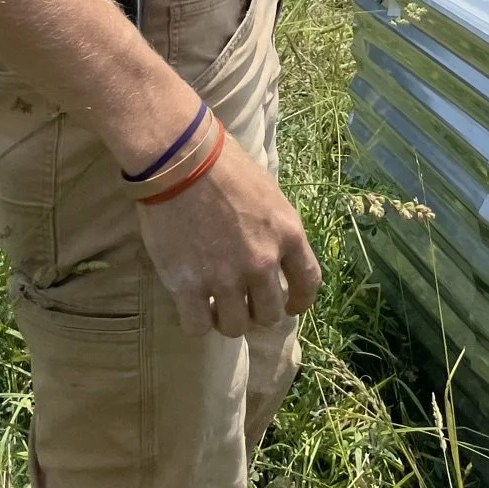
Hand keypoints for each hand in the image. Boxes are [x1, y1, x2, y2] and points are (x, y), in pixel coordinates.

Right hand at [136, 129, 321, 337]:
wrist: (180, 160)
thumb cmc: (224, 164)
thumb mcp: (268, 192)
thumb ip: (275, 229)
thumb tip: (273, 250)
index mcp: (288, 234)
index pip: (308, 283)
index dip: (299, 301)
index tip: (289, 305)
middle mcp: (262, 262)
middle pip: (270, 314)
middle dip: (257, 311)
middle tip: (242, 301)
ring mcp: (225, 278)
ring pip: (235, 327)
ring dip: (227, 319)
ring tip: (215, 304)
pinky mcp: (188, 286)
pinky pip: (198, 327)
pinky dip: (196, 321)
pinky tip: (192, 306)